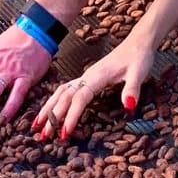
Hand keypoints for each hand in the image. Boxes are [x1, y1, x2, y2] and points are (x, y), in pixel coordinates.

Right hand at [34, 35, 158, 139]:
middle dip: (53, 116)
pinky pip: (66, 90)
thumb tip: (128, 106)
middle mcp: (87, 76)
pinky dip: (55, 101)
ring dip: (48, 108)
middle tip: (44, 135)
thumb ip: (132, 89)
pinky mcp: (88, 78)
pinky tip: (50, 109)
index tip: (65, 133)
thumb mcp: (140, 72)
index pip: (80, 98)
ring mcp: (86, 77)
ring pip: (61, 93)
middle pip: (64, 97)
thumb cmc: (139, 57)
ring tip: (37, 125)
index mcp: (97, 76)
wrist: (138, 42)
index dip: (71, 116)